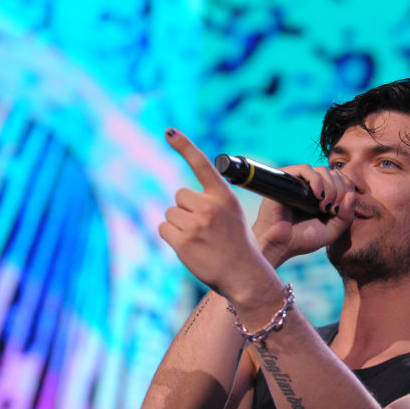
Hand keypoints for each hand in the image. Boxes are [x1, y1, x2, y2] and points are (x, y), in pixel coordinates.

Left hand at [158, 128, 278, 302]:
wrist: (245, 277)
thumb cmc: (240, 247)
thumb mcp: (233, 217)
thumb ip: (212, 203)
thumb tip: (181, 198)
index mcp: (224, 196)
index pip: (201, 164)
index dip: (184, 146)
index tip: (169, 131)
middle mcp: (210, 206)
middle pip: (180, 196)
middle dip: (185, 210)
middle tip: (203, 229)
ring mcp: (196, 224)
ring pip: (170, 214)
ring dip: (178, 226)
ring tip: (199, 241)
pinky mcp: (183, 241)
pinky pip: (163, 229)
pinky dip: (171, 238)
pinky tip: (189, 248)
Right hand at [252, 164, 355, 266]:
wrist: (279, 245)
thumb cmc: (302, 240)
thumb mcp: (332, 231)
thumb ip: (347, 215)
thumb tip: (352, 194)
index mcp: (322, 195)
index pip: (342, 179)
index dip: (349, 188)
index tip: (345, 207)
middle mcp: (310, 186)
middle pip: (335, 174)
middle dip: (340, 191)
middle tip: (333, 210)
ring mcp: (298, 181)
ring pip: (323, 171)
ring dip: (330, 188)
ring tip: (325, 206)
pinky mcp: (285, 178)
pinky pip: (305, 169)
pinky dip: (316, 180)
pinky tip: (318, 196)